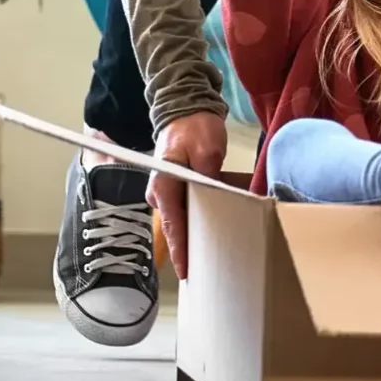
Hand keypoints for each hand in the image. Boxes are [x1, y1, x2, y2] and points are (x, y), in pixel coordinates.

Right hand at [147, 109, 229, 280]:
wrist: (186, 109)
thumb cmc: (194, 128)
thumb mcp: (207, 151)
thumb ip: (209, 177)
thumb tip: (216, 198)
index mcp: (163, 187)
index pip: (173, 224)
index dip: (181, 249)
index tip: (186, 271)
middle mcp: (160, 194)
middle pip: (177, 227)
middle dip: (191, 247)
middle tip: (210, 269)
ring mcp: (167, 193)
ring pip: (183, 220)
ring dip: (199, 232)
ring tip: (218, 253)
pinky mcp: (177, 190)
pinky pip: (189, 210)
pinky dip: (202, 217)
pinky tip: (219, 225)